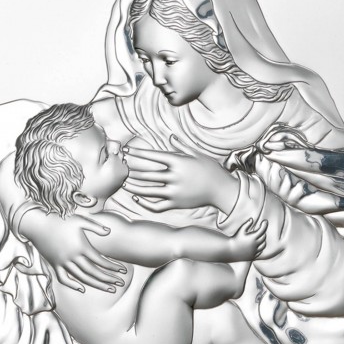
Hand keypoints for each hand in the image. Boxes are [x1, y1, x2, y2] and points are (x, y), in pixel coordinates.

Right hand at [21, 210, 125, 292]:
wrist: (38, 225)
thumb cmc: (60, 221)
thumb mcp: (79, 220)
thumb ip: (95, 226)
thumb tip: (109, 231)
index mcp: (81, 247)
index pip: (100, 261)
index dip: (113, 267)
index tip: (123, 271)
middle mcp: (73, 257)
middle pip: (94, 272)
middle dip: (108, 279)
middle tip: (120, 283)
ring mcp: (63, 263)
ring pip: (82, 278)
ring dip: (96, 284)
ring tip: (108, 288)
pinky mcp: (55, 265)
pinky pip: (63, 279)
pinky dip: (72, 285)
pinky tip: (82, 289)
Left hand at [123, 140, 237, 212]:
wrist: (222, 190)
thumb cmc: (211, 169)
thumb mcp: (197, 155)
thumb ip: (182, 147)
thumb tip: (170, 137)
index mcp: (179, 162)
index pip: (154, 156)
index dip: (139, 153)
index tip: (127, 151)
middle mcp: (175, 177)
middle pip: (148, 174)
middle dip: (133, 170)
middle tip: (121, 167)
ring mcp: (175, 192)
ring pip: (149, 190)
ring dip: (135, 186)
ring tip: (125, 183)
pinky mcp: (176, 204)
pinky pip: (157, 205)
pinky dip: (145, 203)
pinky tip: (137, 198)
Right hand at [229, 218, 267, 260]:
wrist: (230, 250)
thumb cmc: (235, 239)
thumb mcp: (240, 230)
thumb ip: (247, 224)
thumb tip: (252, 219)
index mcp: (253, 237)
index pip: (263, 230)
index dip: (265, 225)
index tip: (265, 221)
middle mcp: (255, 245)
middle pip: (264, 237)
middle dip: (263, 232)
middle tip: (259, 229)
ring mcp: (254, 251)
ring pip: (263, 245)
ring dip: (263, 240)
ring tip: (259, 237)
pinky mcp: (253, 256)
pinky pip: (260, 251)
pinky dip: (260, 247)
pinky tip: (257, 244)